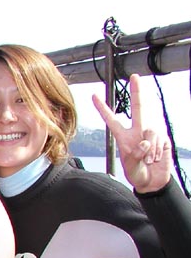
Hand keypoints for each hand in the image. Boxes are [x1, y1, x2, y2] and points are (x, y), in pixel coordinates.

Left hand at [92, 74, 171, 192]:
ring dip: (149, 148)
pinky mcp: (163, 137)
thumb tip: (143, 142)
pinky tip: (155, 158)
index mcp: (123, 137)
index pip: (111, 119)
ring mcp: (151, 133)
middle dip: (137, 91)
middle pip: (138, 108)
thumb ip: (134, 154)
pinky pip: (160, 139)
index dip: (102, 108)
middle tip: (135, 76)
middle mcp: (137, 131)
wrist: (153, 181)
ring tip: (147, 159)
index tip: (94, 95)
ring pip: (151, 130)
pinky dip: (157, 151)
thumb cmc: (137, 174)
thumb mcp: (131, 167)